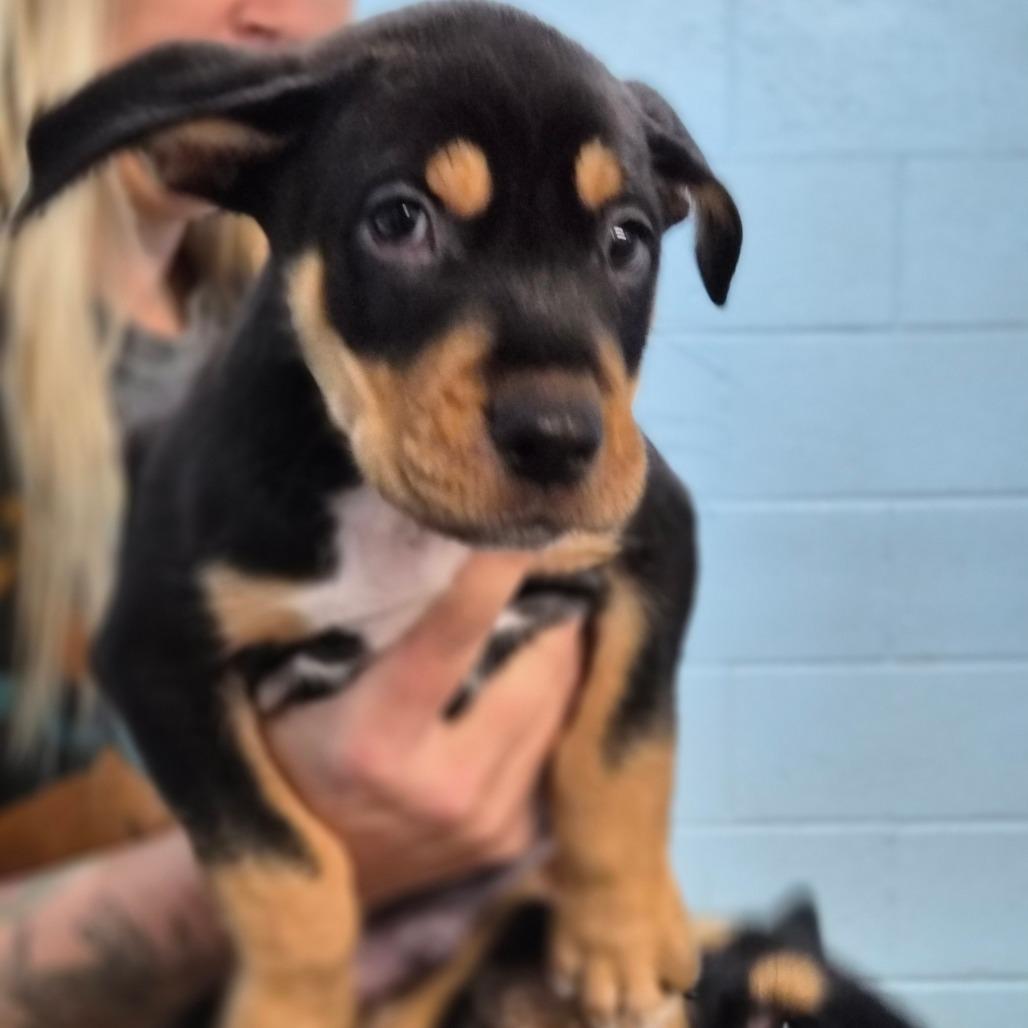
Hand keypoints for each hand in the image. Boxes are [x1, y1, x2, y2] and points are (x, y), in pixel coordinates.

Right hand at [266, 551, 584, 906]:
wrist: (306, 879)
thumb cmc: (291, 755)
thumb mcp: (290, 691)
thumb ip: (354, 633)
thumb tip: (426, 547)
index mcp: (370, 744)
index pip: (448, 637)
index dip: (491, 571)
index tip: (521, 517)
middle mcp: (440, 790)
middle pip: (533, 669)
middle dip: (548, 607)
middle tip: (545, 557)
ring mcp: (485, 823)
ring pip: (558, 703)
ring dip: (560, 648)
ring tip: (546, 606)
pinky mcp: (512, 841)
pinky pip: (555, 743)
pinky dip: (554, 698)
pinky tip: (534, 669)